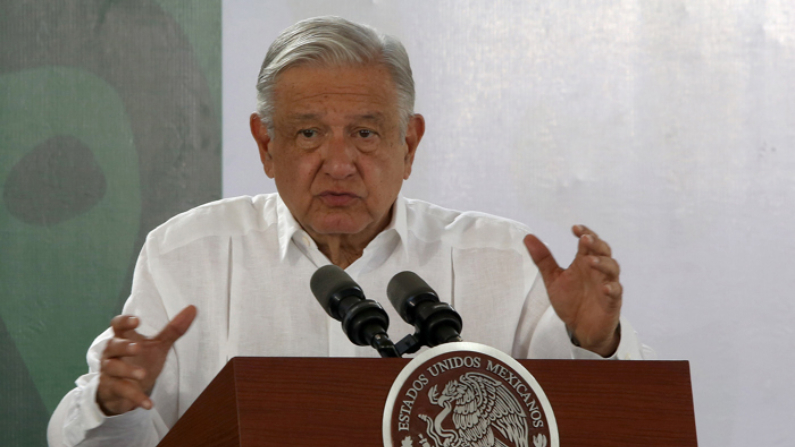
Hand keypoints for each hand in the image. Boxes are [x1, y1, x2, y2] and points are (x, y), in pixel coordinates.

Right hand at [96, 305, 196, 414]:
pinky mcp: (112, 389)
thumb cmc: (140, 360)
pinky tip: (149, 404)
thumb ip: (173, 329)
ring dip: (128, 371)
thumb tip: (193, 308)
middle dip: (124, 347)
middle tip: (138, 347)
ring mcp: (110, 372)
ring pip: (113, 369)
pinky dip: (136, 398)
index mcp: (123, 338)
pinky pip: (122, 392)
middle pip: (112, 346)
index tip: (137, 320)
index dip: (124, 321)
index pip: (117, 325)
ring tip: (143, 374)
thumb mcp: (158, 345)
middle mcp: (112, 354)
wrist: (123, 390)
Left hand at [524, 225, 620, 356]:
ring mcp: (607, 284)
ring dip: (603, 263)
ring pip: (612, 268)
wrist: (581, 327)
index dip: (584, 232)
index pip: (588, 242)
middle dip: (595, 243)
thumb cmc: (571, 300)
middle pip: (603, 251)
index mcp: (584, 261)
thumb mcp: (553, 279)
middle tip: (585, 238)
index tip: (574, 228)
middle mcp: (598, 270)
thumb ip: (543, 259)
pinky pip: (616, 292)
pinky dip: (611, 288)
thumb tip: (528, 237)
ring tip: (590, 261)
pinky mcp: (612, 301)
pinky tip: (604, 287)